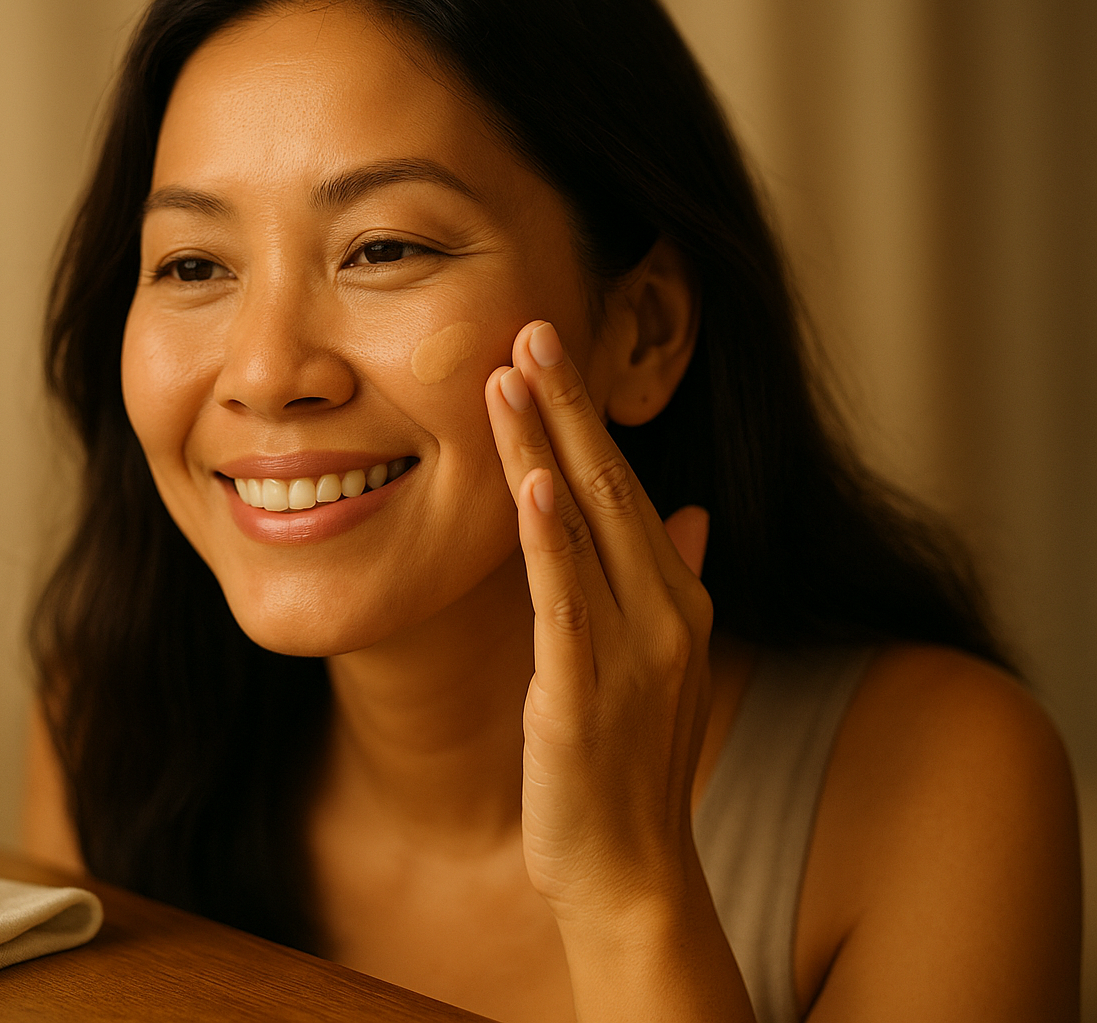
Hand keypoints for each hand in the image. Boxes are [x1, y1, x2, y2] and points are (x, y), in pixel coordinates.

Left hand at [484, 320, 714, 922]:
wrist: (627, 870)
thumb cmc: (627, 763)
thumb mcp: (654, 662)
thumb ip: (667, 579)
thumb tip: (684, 510)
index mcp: (676, 599)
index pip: (623, 487)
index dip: (584, 418)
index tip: (547, 350)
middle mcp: (666, 612)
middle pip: (610, 487)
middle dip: (569, 405)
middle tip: (532, 326)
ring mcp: (632, 651)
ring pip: (586, 527)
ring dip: (549, 448)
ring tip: (513, 376)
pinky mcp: (584, 694)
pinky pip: (566, 603)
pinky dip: (549, 541)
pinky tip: (528, 484)